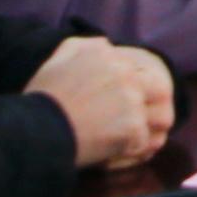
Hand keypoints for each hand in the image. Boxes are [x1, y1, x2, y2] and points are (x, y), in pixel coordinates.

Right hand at [28, 38, 177, 168]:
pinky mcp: (133, 128)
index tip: (119, 103)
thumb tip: (105, 44)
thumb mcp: (58, 59)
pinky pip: (144, 142)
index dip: (132, 87)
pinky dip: (130, 150)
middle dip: (152, 104)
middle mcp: (124, 72)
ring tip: (129, 137)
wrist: (37, 129)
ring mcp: (131, 100)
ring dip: (146, 127)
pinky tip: (112, 151)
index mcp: (106, 54)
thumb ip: (85, 46)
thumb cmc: (43, 98)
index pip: (135, 68)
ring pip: (157, 116)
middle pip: (159, 88)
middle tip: (138, 120)